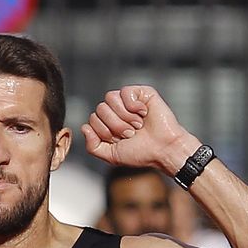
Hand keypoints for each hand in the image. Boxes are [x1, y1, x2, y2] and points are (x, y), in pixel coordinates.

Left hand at [81, 86, 199, 174]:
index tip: (122, 140)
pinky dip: (133, 106)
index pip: (92, 119)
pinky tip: (143, 113)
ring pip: (110, 99)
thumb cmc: (141, 153)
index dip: (105, 132)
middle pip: (100, 109)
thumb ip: (93, 146)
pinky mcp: (141, 92)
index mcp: (108, 122)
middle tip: (131, 133)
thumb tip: (84, 127)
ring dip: (124, 117)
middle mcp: (117, 110)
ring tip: (138, 125)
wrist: (163, 150)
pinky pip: (125, 92)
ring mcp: (128, 100)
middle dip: (115, 126)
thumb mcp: (111, 155)